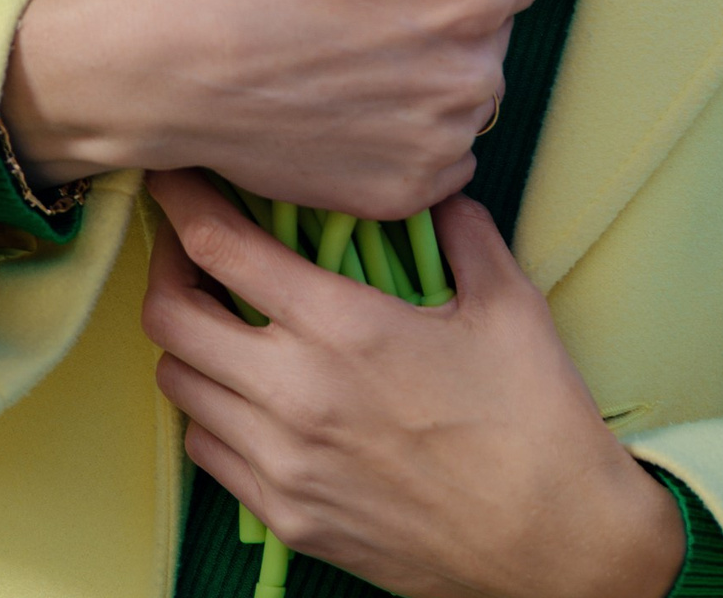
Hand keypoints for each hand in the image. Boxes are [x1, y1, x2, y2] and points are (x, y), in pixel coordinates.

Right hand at [0, 0, 582, 215]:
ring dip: (426, 74)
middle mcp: (474, 80)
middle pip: (489, 31)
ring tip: (338, 53)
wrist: (158, 63)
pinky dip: (402, 135)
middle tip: (349, 3)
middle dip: (441, 12)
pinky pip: (437, 156)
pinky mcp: (401, 199)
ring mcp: (438, 147)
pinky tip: (339, 108)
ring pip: (464, 93)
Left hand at [144, 169, 686, 597]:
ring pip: (178, 385)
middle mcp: (294, 394)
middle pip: (169, 316)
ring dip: (189, 342)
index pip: (220, 245)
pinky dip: (211, 410)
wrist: (555, 549)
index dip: (182, 198)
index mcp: (343, 326)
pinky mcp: (287, 518)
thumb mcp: (506, 301)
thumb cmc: (535, 420)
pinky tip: (251, 391)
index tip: (173, 174)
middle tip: (192, 244)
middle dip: (168, 265)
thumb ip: (458, 227)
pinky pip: (207, 452)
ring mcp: (282, 465)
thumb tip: (431, 184)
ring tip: (223, 317)